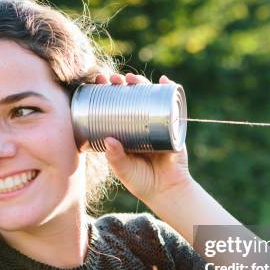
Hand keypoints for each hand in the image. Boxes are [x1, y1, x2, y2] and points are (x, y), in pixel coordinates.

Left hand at [94, 72, 192, 203]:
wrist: (167, 190)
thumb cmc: (141, 181)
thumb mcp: (124, 170)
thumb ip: (116, 157)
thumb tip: (108, 139)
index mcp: (123, 130)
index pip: (112, 105)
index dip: (105, 93)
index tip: (97, 83)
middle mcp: (139, 123)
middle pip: (130, 97)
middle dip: (121, 84)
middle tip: (113, 78)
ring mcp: (157, 122)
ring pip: (149, 97)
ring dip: (142, 83)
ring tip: (133, 79)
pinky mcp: (172, 125)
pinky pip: (172, 105)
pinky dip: (169, 91)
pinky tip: (164, 81)